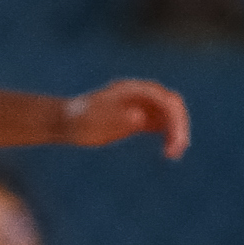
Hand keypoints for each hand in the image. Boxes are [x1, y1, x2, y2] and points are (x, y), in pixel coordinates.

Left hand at [63, 78, 191, 157]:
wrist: (65, 122)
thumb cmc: (76, 120)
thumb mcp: (92, 120)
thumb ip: (115, 118)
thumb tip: (140, 116)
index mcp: (131, 90)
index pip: (164, 100)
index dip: (173, 119)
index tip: (174, 141)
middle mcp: (140, 94)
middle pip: (172, 105)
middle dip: (178, 126)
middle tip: (176, 151)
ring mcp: (141, 104)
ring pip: (170, 115)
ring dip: (177, 132)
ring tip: (172, 154)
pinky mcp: (140, 117)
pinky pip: (162, 124)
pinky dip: (169, 136)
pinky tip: (169, 152)